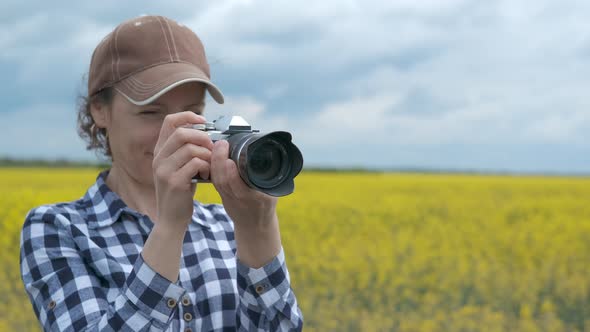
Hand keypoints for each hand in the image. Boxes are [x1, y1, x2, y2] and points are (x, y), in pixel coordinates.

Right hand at [152, 111, 213, 231]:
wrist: (171, 220)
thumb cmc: (180, 193)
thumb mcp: (178, 168)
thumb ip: (185, 151)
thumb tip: (206, 133)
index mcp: (160, 151)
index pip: (169, 121)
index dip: (188, 116)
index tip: (204, 122)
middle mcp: (158, 158)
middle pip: (182, 133)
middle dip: (203, 138)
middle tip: (212, 149)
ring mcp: (164, 170)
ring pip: (191, 148)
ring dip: (207, 155)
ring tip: (210, 166)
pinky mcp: (173, 182)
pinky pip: (195, 163)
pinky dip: (206, 167)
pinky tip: (207, 176)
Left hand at [210, 140, 277, 227]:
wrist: (254, 226)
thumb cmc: (265, 208)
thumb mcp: (272, 194)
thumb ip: (271, 180)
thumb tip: (275, 159)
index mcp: (255, 199)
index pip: (241, 188)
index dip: (233, 176)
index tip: (230, 161)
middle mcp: (239, 199)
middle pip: (224, 181)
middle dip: (220, 162)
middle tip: (222, 144)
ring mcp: (228, 198)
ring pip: (217, 180)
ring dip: (214, 162)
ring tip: (218, 146)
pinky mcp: (222, 195)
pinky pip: (215, 181)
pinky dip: (212, 167)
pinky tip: (213, 155)